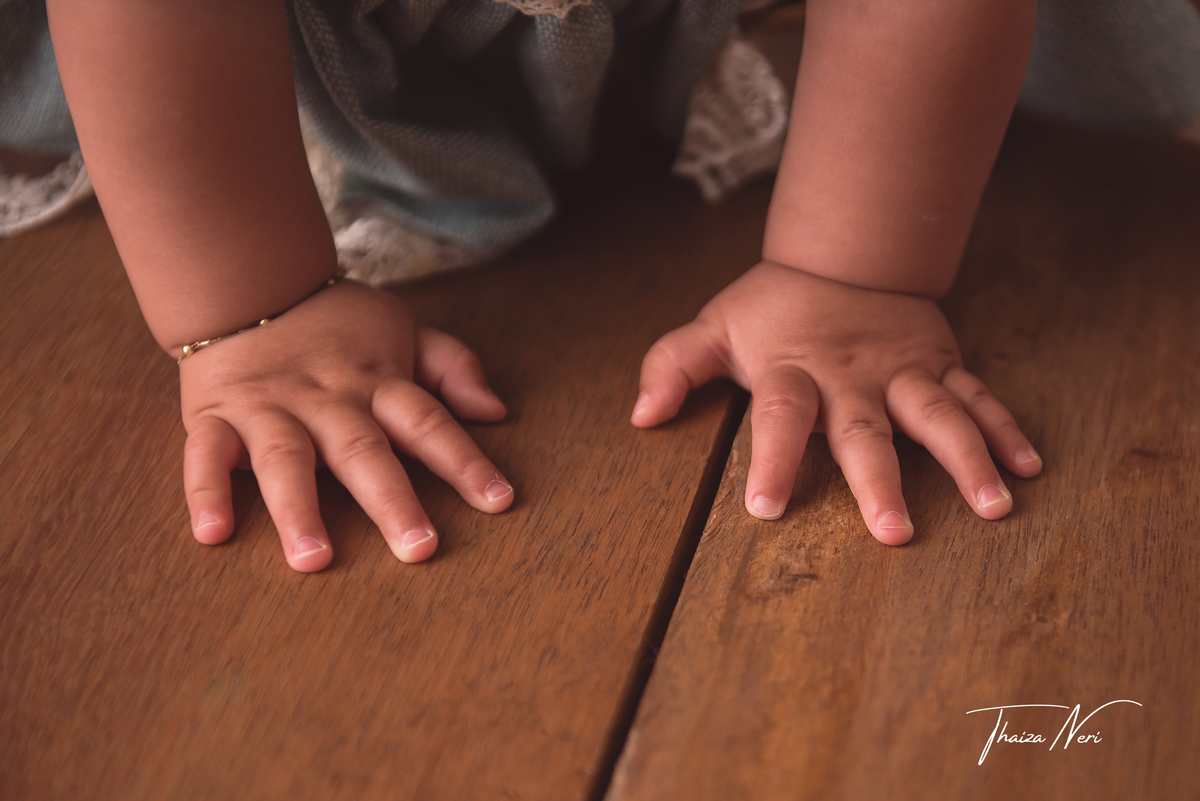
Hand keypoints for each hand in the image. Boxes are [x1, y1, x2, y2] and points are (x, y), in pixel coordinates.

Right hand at [179, 280, 512, 570]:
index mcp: (377, 381)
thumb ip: (452, 367)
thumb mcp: (404, 330)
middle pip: (362, 449)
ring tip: (313, 560)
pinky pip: (205, 454)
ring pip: (284, 458)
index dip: (464, 460)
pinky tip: (212, 534)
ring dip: (298, 509)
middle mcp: (326, 398)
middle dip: (392, 500)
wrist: (247, 279)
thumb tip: (496, 409)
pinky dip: (205, 492)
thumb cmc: (336, 321)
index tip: (498, 501)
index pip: (428, 421)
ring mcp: (268, 407)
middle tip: (417, 549)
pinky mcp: (214, 416)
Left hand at [631, 261, 1040, 543]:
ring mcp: (902, 369)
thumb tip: (641, 416)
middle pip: (864, 430)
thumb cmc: (773, 306)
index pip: (779, 418)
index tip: (766, 509)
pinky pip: (976, 396)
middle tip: (893, 534)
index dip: (772, 460)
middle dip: (878, 482)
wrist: (844, 252)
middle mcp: (851, 375)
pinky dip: (1004, 428)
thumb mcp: (715, 327)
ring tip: (994, 506)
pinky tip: (1028, 467)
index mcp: (793, 370)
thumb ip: (674, 365)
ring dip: (966, 459)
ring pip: (937, 415)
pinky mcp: (940, 362)